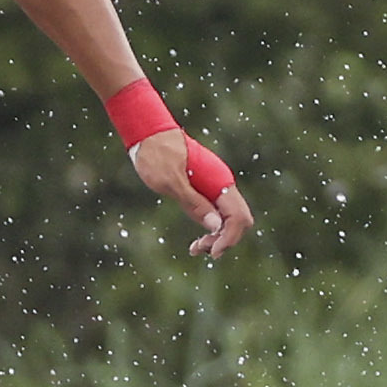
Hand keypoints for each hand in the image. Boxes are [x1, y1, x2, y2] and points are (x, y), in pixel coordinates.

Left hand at [131, 128, 252, 259]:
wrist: (148, 134)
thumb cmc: (156, 155)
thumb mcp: (170, 182)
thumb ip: (193, 202)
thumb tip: (216, 226)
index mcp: (219, 181)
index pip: (238, 216)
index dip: (229, 237)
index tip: (213, 251)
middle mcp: (222, 184)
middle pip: (237, 220)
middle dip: (224, 239)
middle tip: (199, 250)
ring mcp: (215, 186)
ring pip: (227, 218)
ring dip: (216, 236)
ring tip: (196, 248)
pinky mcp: (205, 188)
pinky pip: (216, 211)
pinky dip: (210, 226)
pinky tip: (198, 239)